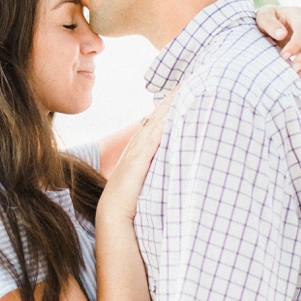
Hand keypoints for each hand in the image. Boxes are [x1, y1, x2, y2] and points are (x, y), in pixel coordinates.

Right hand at [100, 87, 177, 219]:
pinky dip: (160, 126)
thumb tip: (179, 165)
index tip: (183, 93)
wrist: (114, 218)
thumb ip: (159, 171)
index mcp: (139, 152)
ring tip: (182, 90)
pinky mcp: (136, 163)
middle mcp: (136, 149)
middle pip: (155, 118)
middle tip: (186, 82)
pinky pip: (150, 140)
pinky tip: (171, 115)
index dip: (168, 109)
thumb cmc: (132, 205)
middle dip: (169, 100)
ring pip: (153, 124)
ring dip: (167, 107)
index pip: (155, 124)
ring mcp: (135, 154)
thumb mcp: (148, 182)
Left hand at [256, 5, 300, 78]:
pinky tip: (300, 77)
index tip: (283, 56)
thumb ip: (270, 24)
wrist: (267, 26)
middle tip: (292, 69)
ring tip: (298, 77)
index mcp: (297, 13)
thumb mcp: (262, 17)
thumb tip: (282, 34)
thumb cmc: (264, 20)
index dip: (295, 44)